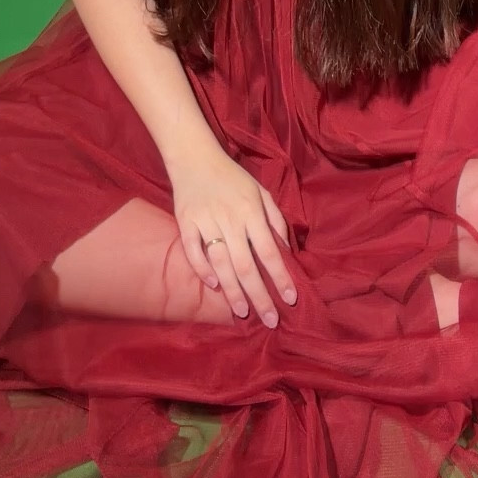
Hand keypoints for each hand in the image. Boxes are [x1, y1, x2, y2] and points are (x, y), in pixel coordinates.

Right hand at [167, 143, 297, 327]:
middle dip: (260, 295)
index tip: (291, 299)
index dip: (281, 277)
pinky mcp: (186, 222)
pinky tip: (214, 287)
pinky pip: (193, 251)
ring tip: (243, 312)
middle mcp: (231, 219)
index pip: (270, 251)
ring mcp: (206, 221)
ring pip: (221, 263)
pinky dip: (203, 270)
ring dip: (233, 291)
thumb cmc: (233, 178)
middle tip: (270, 320)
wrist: (195, 158)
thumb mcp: (261, 191)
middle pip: (247, 265)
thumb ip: (274, 219)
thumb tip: (285, 250)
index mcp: (252, 211)